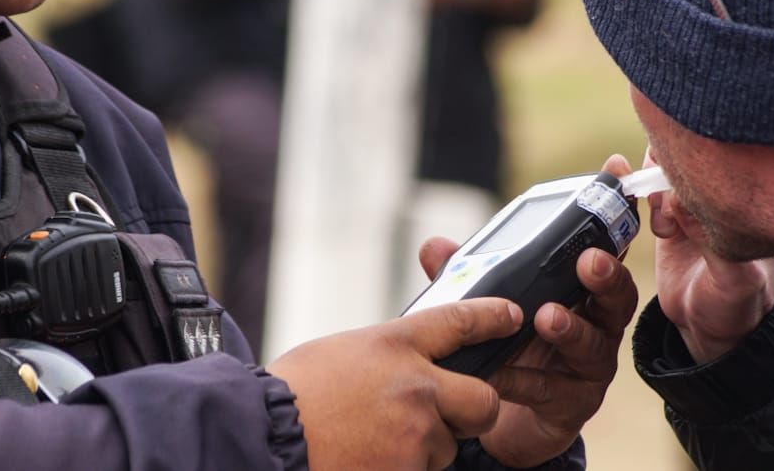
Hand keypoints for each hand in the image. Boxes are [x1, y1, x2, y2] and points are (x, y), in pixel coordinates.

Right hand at [268, 298, 523, 469]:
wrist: (261, 439)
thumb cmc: (289, 395)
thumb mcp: (339, 354)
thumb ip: (383, 358)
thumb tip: (405, 368)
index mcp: (394, 344)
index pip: (459, 322)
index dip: (491, 318)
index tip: (511, 317)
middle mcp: (415, 385)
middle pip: (483, 400)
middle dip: (475, 410)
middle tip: (449, 416)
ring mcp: (415, 434)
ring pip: (445, 446)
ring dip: (419, 449)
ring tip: (369, 444)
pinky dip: (399, 470)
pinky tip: (365, 461)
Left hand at [417, 155, 639, 467]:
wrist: (504, 418)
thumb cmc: (506, 345)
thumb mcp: (485, 304)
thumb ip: (465, 276)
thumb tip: (434, 246)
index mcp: (580, 289)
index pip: (605, 246)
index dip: (614, 213)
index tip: (616, 172)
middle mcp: (596, 324)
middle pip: (616, 296)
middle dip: (606, 274)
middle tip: (588, 260)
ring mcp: (589, 366)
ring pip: (592, 344)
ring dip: (570, 328)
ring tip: (547, 315)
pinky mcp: (572, 405)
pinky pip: (553, 392)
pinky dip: (526, 380)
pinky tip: (501, 373)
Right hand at [646, 147, 773, 362]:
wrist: (710, 329)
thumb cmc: (736, 308)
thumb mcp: (735, 280)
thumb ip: (713, 241)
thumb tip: (679, 199)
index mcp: (759, 202)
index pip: (733, 157)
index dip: (702, 163)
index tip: (685, 189)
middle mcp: (729, 192)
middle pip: (696, 149)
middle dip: (672, 167)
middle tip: (667, 202)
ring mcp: (699, 199)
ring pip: (668, 163)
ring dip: (655, 184)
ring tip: (665, 222)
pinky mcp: (674, 211)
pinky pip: (651, 186)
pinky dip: (645, 199)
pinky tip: (661, 231)